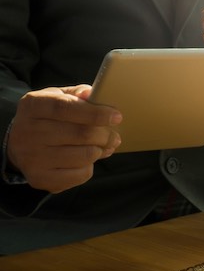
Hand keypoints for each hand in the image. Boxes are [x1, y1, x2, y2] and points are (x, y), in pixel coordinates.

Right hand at [7, 85, 121, 193]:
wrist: (20, 145)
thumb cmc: (48, 118)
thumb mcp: (57, 98)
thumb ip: (76, 94)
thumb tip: (90, 93)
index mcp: (33, 105)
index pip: (65, 107)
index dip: (95, 113)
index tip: (116, 117)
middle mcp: (27, 131)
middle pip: (80, 134)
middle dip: (106, 135)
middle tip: (115, 136)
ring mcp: (31, 157)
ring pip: (85, 156)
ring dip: (100, 151)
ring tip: (100, 147)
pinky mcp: (39, 177)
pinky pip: (80, 174)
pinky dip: (89, 167)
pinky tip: (83, 160)